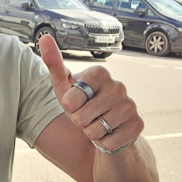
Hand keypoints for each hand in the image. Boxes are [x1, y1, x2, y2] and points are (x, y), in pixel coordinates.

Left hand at [37, 35, 142, 151]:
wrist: (104, 130)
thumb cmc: (80, 105)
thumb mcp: (63, 86)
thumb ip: (54, 63)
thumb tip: (44, 37)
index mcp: (100, 73)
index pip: (71, 98)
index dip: (69, 106)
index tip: (75, 103)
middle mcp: (118, 86)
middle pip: (81, 117)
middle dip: (79, 122)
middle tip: (86, 117)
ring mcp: (130, 105)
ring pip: (95, 131)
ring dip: (91, 133)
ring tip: (98, 124)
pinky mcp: (137, 125)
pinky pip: (108, 142)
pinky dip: (104, 144)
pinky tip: (109, 134)